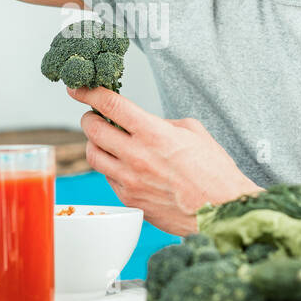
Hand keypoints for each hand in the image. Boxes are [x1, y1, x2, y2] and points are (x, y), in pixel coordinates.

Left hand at [68, 86, 260, 235]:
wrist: (222, 212)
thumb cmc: (214, 172)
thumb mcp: (194, 132)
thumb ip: (163, 124)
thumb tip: (145, 123)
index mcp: (153, 133)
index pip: (110, 105)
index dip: (89, 93)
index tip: (78, 88)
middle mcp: (136, 156)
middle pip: (92, 130)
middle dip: (89, 118)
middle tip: (94, 115)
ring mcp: (130, 180)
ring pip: (93, 155)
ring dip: (94, 143)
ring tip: (105, 140)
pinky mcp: (130, 201)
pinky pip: (108, 178)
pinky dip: (110, 167)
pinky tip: (123, 164)